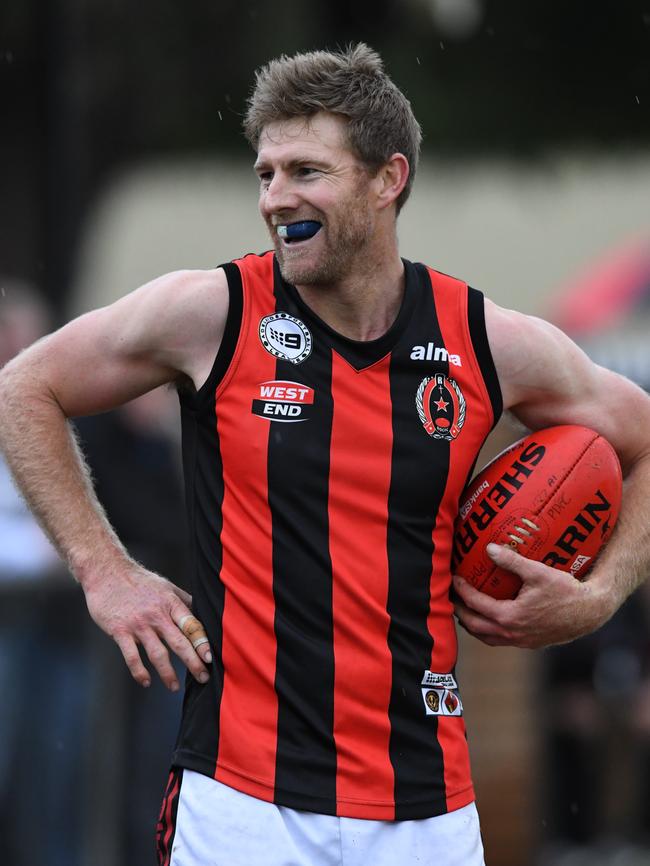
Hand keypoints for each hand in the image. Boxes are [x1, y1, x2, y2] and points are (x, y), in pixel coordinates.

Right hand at [84, 564, 211, 690]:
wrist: (107, 572)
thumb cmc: (139, 580)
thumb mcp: (165, 585)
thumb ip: (182, 600)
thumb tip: (201, 612)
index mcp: (170, 603)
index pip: (191, 625)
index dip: (202, 643)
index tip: (210, 658)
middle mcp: (157, 614)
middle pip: (179, 642)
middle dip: (193, 663)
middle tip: (203, 678)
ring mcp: (138, 624)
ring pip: (158, 654)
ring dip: (168, 673)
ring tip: (174, 687)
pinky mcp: (120, 630)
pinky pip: (132, 656)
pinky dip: (139, 672)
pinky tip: (146, 681)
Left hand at [452, 543, 613, 648]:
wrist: (590, 612)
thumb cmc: (565, 591)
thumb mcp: (538, 572)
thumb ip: (512, 561)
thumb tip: (488, 548)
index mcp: (509, 617)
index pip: (475, 604)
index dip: (461, 591)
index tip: (454, 578)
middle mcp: (512, 634)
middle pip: (474, 626)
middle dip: (459, 611)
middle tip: (451, 597)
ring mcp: (520, 641)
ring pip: (486, 637)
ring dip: (472, 624)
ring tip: (465, 609)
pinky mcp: (529, 643)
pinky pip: (500, 640)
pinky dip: (488, 631)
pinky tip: (490, 619)